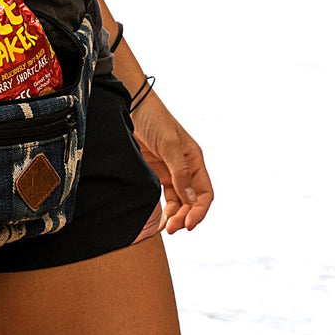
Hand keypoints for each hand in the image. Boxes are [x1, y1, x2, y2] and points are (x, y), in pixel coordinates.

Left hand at [131, 92, 212, 233]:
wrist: (129, 105)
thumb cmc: (153, 118)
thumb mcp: (169, 143)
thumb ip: (180, 171)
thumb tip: (191, 200)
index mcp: (194, 160)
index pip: (204, 193)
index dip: (199, 211)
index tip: (189, 224)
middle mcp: (184, 168)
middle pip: (190, 201)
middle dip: (184, 216)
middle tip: (172, 229)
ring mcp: (167, 170)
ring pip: (176, 201)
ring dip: (173, 215)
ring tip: (164, 228)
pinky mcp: (152, 171)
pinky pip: (160, 195)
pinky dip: (161, 208)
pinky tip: (157, 218)